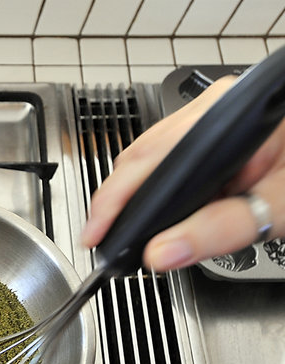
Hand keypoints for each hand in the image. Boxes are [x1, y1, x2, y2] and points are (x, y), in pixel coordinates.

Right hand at [81, 76, 284, 270]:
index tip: (96, 236)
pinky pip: (176, 158)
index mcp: (227, 120)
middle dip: (117, 201)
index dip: (114, 202)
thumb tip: (164, 253)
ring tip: (127, 232)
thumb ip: (220, 230)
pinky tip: (161, 212)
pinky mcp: (223, 133)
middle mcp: (217, 111)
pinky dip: (163, 189)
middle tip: (104, 240)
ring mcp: (218, 119)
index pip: (149, 163)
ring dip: (139, 196)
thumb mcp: (281, 205)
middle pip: (143, 155)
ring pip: (155, 156)